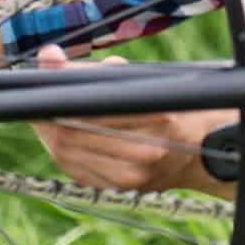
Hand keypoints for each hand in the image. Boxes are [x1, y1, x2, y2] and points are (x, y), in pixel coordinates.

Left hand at [27, 44, 229, 192]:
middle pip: (72, 133)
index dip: (58, 96)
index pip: (88, 106)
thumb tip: (47, 55)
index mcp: (157, 116)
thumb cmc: (171, 107)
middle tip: (41, 103)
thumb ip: (94, 71)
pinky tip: (67, 142)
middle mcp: (147, 150)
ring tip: (53, 119)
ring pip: (69, 154)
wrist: (203, 151)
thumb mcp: (142, 81)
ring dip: (54, 135)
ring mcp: (134, 175)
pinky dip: (65, 154)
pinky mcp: (122, 189)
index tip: (43, 86)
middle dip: (50, 116)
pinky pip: (77, 171)